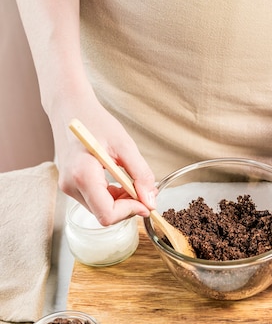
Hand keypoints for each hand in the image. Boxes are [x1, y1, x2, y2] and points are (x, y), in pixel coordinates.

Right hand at [53, 101, 156, 224]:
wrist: (70, 108)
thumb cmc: (95, 121)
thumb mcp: (125, 145)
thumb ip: (140, 175)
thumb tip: (151, 201)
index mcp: (82, 175)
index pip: (107, 214)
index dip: (130, 211)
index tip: (145, 201)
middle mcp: (71, 186)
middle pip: (104, 215)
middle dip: (127, 207)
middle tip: (141, 190)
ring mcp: (68, 187)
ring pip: (100, 211)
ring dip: (120, 203)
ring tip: (129, 182)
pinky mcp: (70, 186)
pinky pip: (95, 202)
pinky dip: (111, 198)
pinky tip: (118, 183)